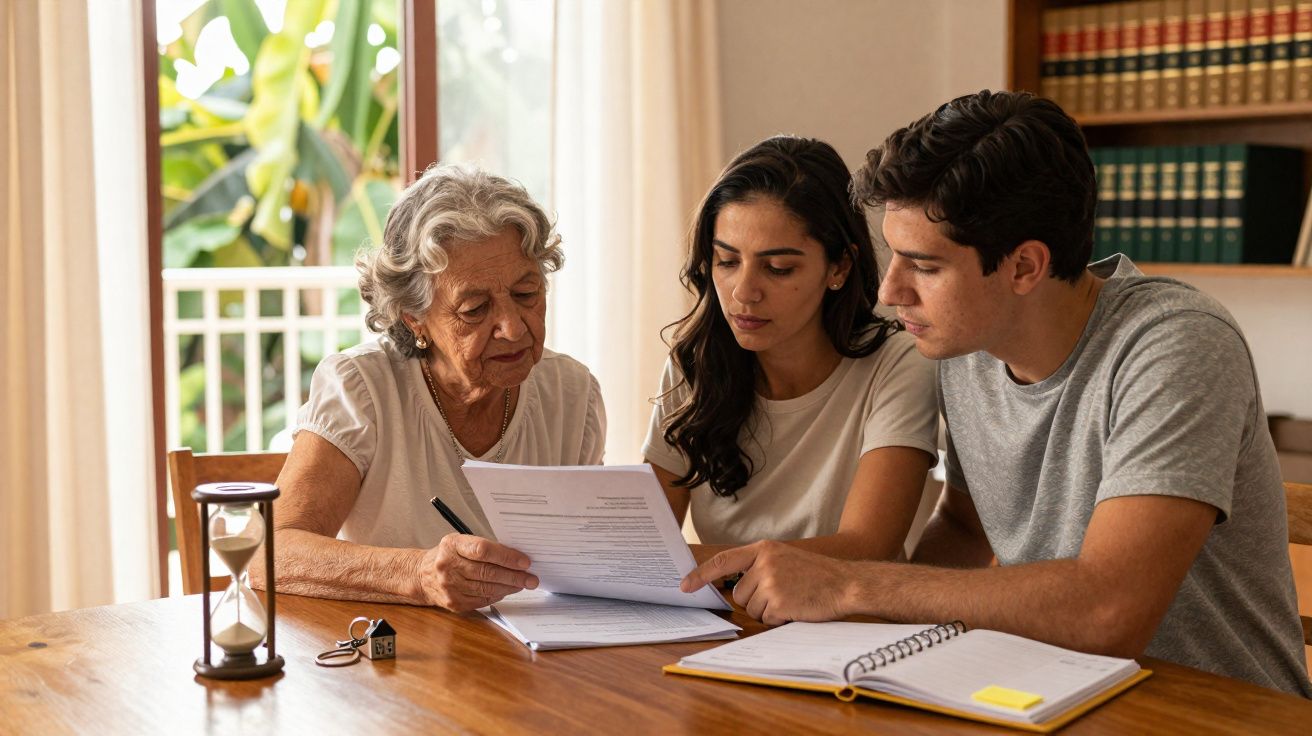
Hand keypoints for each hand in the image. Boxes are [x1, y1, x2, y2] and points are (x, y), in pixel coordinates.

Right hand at [417, 533, 537, 611]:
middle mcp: (448, 566)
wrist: (421, 575)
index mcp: (451, 545)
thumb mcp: (460, 543)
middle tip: (531, 578)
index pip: (483, 550)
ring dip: (509, 587)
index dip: (506, 556)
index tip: (524, 561)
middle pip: (487, 572)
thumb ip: (484, 548)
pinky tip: (506, 591)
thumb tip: (515, 557)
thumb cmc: (447, 556)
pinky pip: (482, 600)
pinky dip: (497, 595)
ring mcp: (449, 586)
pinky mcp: (453, 602)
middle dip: (514, 576)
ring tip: (523, 584)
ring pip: (487, 588)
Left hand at [681, 541, 853, 624]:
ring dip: (769, 612)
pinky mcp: (779, 601)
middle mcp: (765, 563)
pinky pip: (767, 619)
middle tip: (783, 594)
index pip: (723, 562)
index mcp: (764, 550)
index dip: (701, 575)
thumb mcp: (786, 559)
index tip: (685, 585)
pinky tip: (797, 609)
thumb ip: (760, 567)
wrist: (847, 584)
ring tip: (793, 600)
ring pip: (752, 609)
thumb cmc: (818, 576)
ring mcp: (771, 582)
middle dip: (757, 601)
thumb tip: (735, 586)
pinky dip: (780, 620)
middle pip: (740, 594)